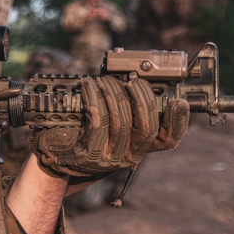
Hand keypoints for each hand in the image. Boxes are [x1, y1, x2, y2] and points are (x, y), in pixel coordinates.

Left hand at [30, 76, 189, 177]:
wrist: (55, 152)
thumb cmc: (85, 130)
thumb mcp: (111, 120)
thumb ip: (129, 106)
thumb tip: (139, 76)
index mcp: (139, 148)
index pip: (168, 140)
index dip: (178, 121)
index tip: (178, 100)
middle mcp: (128, 156)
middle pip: (147, 127)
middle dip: (141, 97)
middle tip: (132, 79)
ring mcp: (109, 158)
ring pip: (121, 121)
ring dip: (114, 93)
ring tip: (105, 79)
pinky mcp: (88, 153)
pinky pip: (98, 120)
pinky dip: (95, 97)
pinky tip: (89, 85)